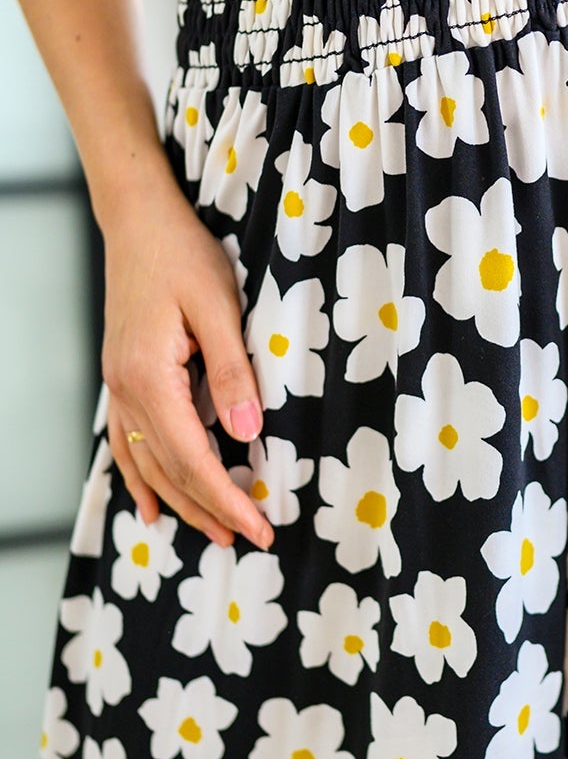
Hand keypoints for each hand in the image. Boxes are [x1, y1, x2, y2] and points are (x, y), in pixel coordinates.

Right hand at [100, 182, 275, 549]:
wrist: (138, 219)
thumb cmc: (183, 254)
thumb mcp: (219, 307)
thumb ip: (233, 372)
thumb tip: (247, 435)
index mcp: (150, 376)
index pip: (192, 457)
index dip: (225, 499)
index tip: (258, 528)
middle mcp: (125, 389)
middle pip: (168, 469)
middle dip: (209, 509)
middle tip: (250, 539)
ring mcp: (117, 385)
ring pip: (145, 462)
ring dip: (178, 502)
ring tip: (212, 533)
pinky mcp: (121, 376)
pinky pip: (126, 442)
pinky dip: (140, 477)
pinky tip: (148, 504)